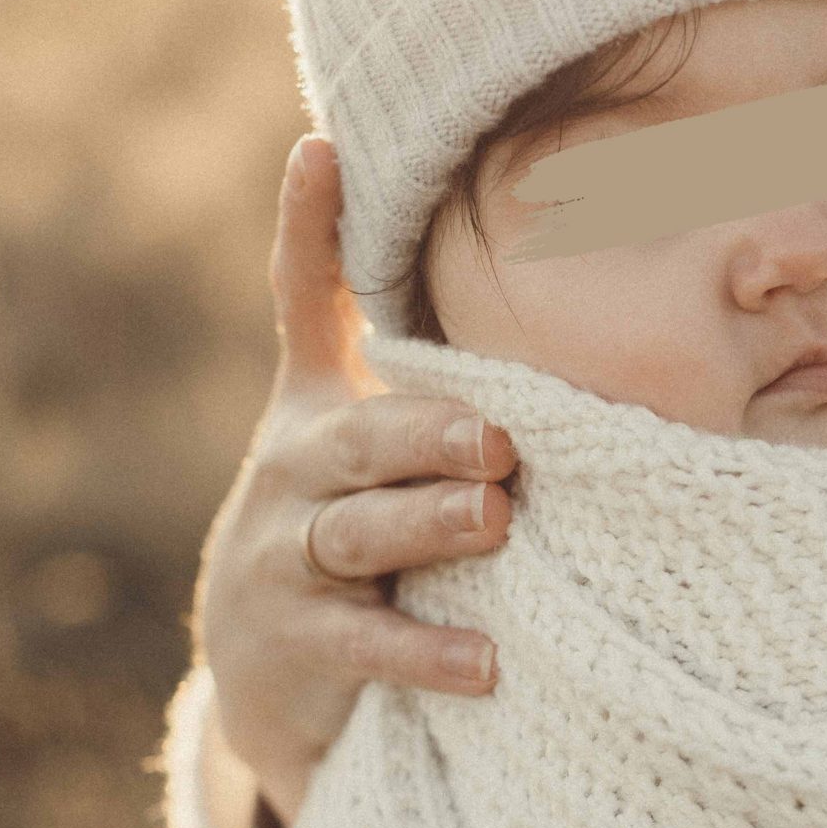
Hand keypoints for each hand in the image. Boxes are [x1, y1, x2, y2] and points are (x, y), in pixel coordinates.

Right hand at [193, 135, 518, 827]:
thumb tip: (556, 300)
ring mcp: (284, 556)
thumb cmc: (357, 534)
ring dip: (430, 523)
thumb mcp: (375, 449)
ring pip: (358, 532)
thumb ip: (432, 381)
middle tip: (499, 436)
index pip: (305, 302)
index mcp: (316, 407)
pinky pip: (366, 643)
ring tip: (496, 518)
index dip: (309, 228)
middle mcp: (292, 469)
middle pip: (358, 437)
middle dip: (428, 430)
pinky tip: (486, 659)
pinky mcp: (297, 643)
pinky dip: (427, 649)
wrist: (269, 678)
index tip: (324, 150)